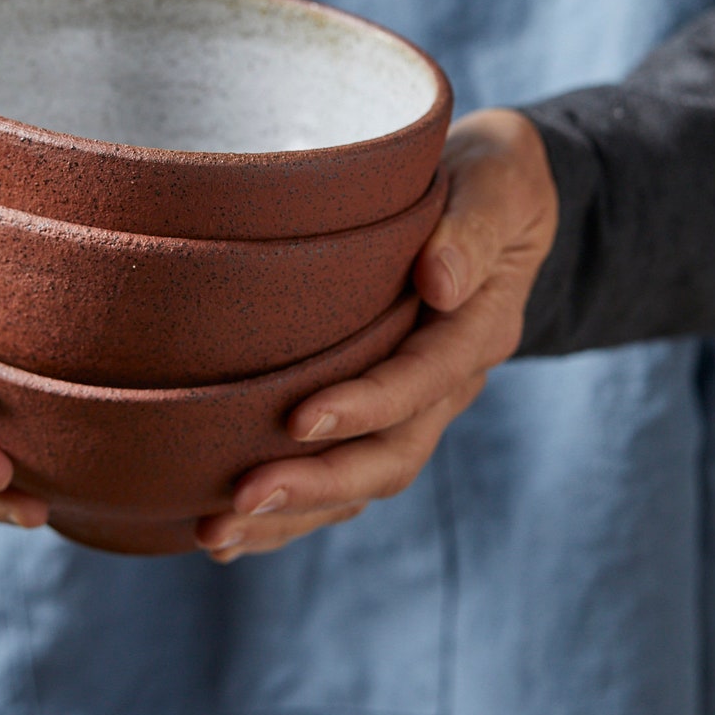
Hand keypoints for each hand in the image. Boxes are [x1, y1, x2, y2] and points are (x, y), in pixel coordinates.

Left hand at [194, 109, 558, 561]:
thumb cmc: (488, 179)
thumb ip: (474, 227)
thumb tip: (441, 282)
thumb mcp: (500, 182)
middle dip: (316, 485)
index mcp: (478, 328)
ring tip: (215, 535)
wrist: (496, 197)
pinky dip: (288, 509)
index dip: (365, 405)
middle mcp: (449, 383)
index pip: (423, 381)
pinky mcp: (380, 413)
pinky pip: (339, 474)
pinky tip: (221, 527)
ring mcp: (416, 406)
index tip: (300, 419)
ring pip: (361, 482)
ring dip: (291, 515)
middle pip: (391, 455)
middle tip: (239, 500)